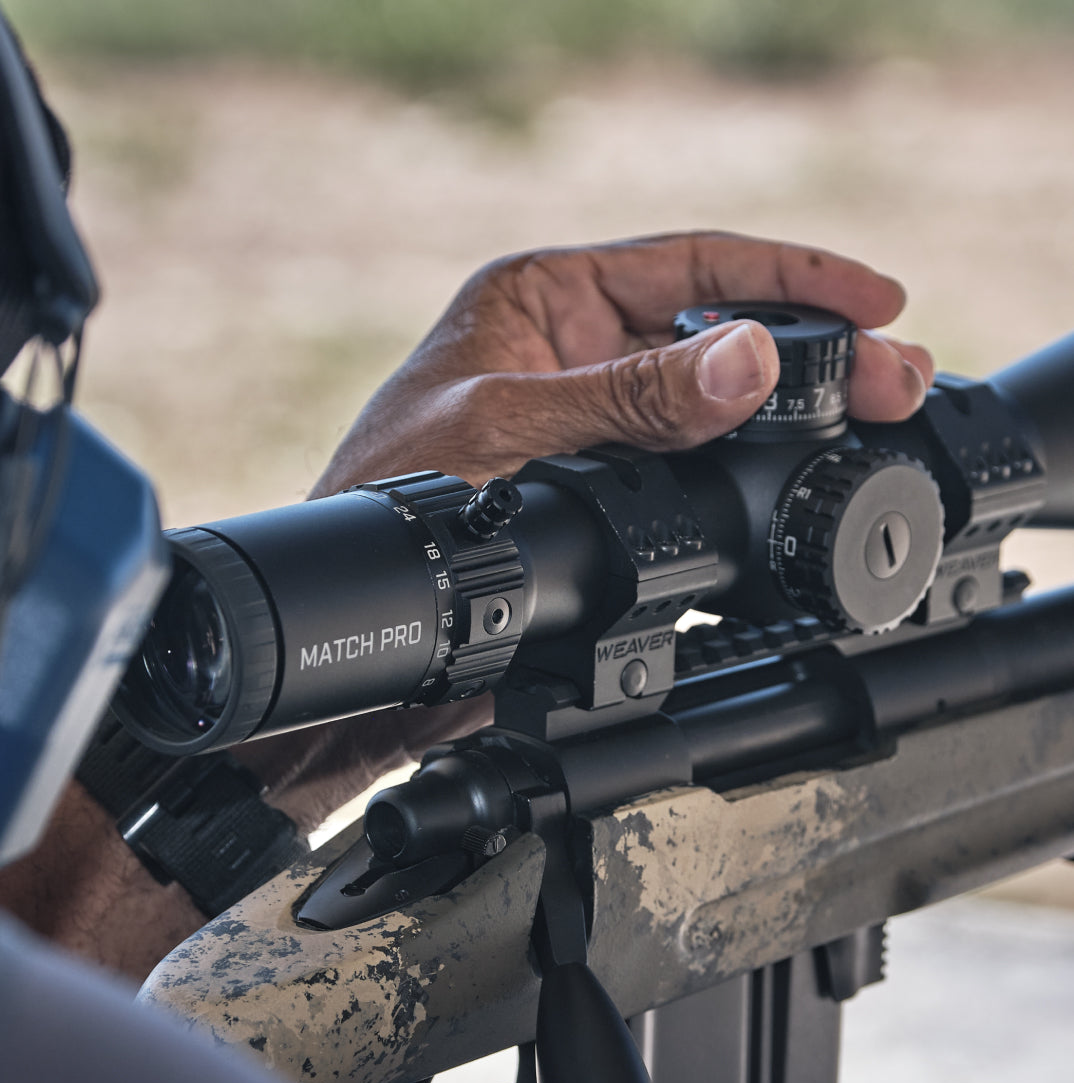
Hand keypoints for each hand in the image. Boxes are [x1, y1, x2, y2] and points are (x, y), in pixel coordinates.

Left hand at [0, 232, 934, 980]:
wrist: (350, 650)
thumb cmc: (373, 514)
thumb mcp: (499, 434)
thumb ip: (622, 400)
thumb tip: (741, 365)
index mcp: (536, 308)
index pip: (686, 268)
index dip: (786, 277)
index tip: (872, 297)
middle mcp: (564, 364)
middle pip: (711, 344)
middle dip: (806, 358)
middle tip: (895, 377)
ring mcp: (581, 438)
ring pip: (704, 421)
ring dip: (780, 429)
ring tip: (860, 440)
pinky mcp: (586, 505)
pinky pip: (681, 487)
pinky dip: (736, 491)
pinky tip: (780, 501)